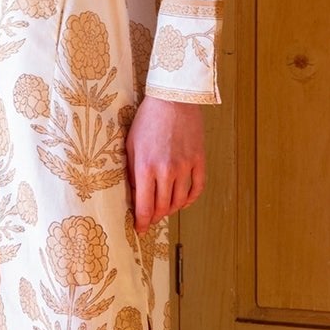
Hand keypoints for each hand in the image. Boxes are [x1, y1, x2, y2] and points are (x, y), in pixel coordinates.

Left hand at [125, 96, 205, 230]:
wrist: (172, 100)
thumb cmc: (147, 120)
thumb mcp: (131, 145)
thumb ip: (133, 172)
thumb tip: (136, 193)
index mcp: (146, 168)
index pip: (145, 206)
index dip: (142, 222)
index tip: (140, 229)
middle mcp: (167, 171)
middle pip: (163, 207)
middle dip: (155, 217)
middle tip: (150, 219)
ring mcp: (185, 167)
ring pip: (180, 201)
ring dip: (171, 209)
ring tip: (164, 209)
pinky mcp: (199, 160)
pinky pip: (197, 188)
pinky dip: (190, 199)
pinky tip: (182, 201)